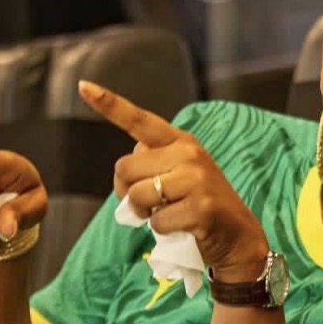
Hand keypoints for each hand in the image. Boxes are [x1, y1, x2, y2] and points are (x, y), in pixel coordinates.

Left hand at [78, 81, 267, 280]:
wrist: (238, 236)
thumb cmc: (201, 205)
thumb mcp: (182, 173)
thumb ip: (153, 163)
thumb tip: (124, 176)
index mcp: (181, 141)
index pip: (140, 120)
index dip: (110, 104)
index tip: (84, 87)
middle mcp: (188, 154)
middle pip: (124, 168)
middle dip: (126, 191)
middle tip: (148, 204)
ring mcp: (196, 180)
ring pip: (137, 195)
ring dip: (144, 213)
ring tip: (168, 213)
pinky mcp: (200, 207)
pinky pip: (156, 221)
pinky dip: (163, 230)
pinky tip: (183, 227)